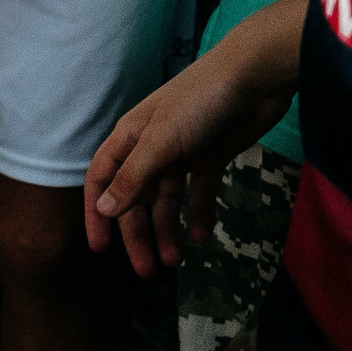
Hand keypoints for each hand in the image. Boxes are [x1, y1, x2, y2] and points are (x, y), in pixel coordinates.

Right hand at [82, 0, 305, 276]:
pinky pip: (199, 193)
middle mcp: (151, 147)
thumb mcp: (162, 141)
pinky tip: (203, 238)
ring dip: (168, 230)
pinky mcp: (211, 156)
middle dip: (139, 234)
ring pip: (167, 200)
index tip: (100, 249)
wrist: (253, 78)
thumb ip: (134, 176)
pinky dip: (199, 215)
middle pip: (137, 197)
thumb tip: (105, 209)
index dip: (98, 213)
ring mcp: (182, 153)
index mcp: (130, 138)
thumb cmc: (200, 102)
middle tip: (148, 271)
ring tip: (174, 261)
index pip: (103, 180)